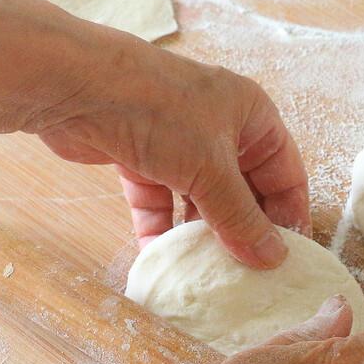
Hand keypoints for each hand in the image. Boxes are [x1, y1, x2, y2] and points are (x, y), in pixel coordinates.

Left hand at [25, 35, 308, 268]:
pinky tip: (162, 259)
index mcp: (251, 116)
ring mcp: (176, 142)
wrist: (75, 86)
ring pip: (199, 199)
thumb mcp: (211, 170)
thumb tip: (273, 259)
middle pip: (242, 190)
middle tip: (248, 276)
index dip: (289, 216)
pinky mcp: (139, 157)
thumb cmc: (158, 112)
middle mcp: (218, 127)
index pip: (285, 173)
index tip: (289, 261)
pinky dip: (160, 229)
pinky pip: (158, 202)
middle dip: (243, 230)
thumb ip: (241, 218)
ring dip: (201, 235)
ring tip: (208, 275)